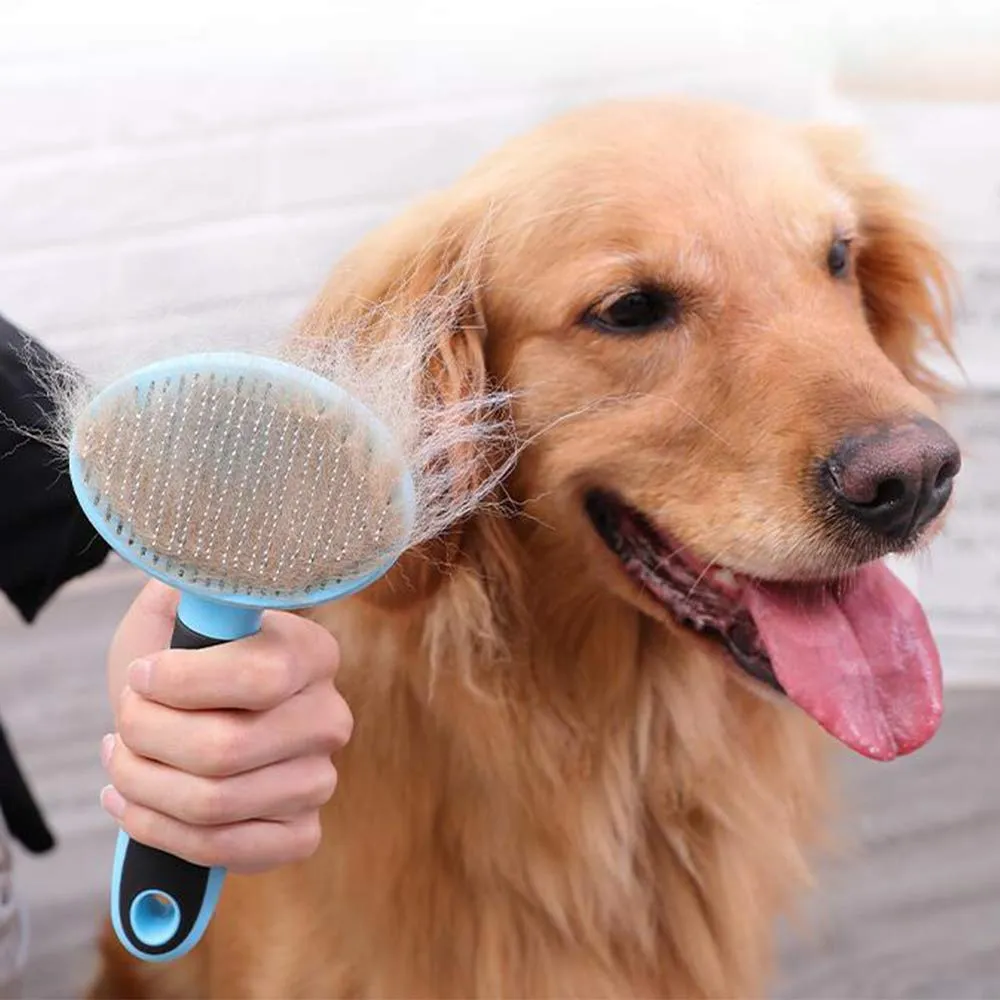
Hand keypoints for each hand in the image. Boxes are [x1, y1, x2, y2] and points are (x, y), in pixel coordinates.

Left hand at [100, 580, 350, 873]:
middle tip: (123, 722)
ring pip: (214, 804)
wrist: (191, 724)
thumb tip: (180, 566)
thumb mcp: (176, 611)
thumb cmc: (179, 664)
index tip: (142, 674)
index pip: (259, 677)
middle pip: (227, 749)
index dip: (182, 683)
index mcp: (314, 653)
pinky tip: (134, 803)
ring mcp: (320, 780)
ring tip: (121, 759)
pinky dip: (157, 831)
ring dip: (142, 785)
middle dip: (147, 738)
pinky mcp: (300, 832)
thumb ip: (183, 582)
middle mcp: (330, 717)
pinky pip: (223, 850)